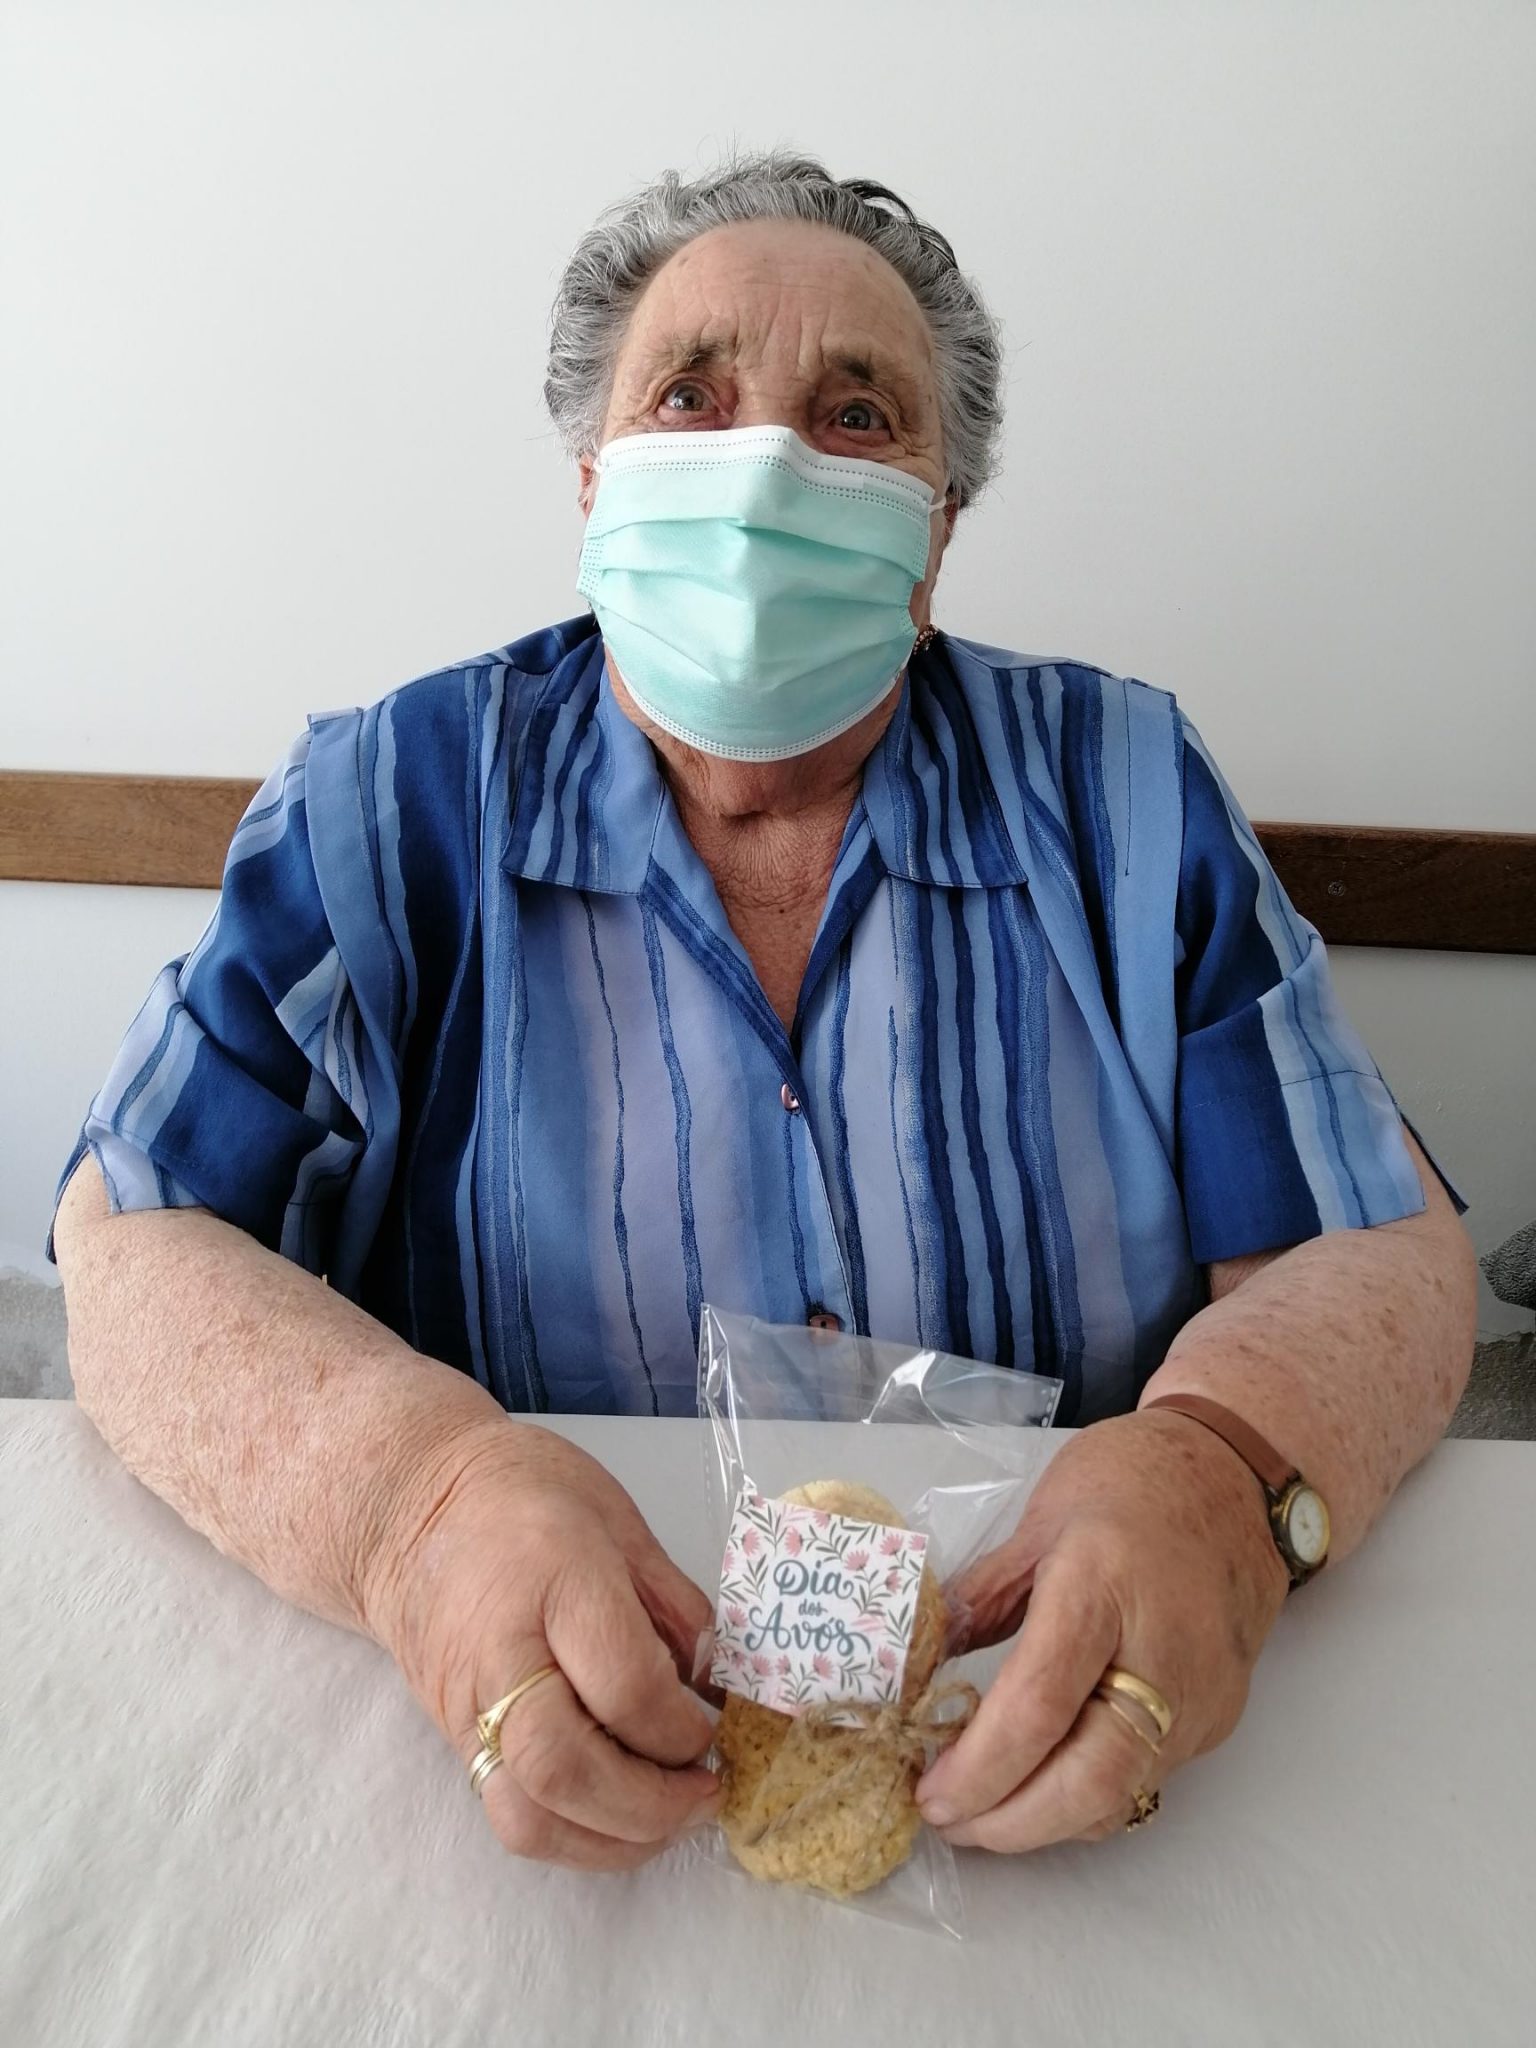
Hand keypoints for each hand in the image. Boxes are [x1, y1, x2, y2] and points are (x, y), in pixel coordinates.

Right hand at [367, 1420, 719, 1870]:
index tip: (714, 1729)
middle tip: (707, 1793)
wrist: (405, 1508)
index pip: (623, 1687)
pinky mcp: (456, 1742)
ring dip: (615, 1840)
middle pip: (564, 1768)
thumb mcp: (620, 1522)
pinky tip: (623, 1818)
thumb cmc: (523, 1496)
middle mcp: (500, 1654)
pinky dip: (576, 1839)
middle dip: (651, 1805)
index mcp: (553, 1579)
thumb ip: (675, 1608)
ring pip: (528, 1816)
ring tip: (672, 1818)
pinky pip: (512, 1816)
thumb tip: (720, 1691)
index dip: (681, 1728)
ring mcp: (467, 1708)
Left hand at [915, 1409, 1289, 1849]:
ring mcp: (1201, 1695)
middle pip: (1089, 1780)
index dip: (978, 1768)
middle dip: (1008, 1823)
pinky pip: (1145, 1778)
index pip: (1038, 1707)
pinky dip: (1086, 1796)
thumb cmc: (1132, 1482)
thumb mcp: (1039, 1520)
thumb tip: (918, 1664)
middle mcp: (1162, 1653)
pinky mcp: (1219, 1719)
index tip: (929, 1792)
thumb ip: (981, 1598)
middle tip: (948, 1820)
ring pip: (1120, 1795)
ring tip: (980, 1811)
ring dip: (1043, 1821)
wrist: (1237, 1479)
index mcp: (1102, 1584)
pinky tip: (1041, 1781)